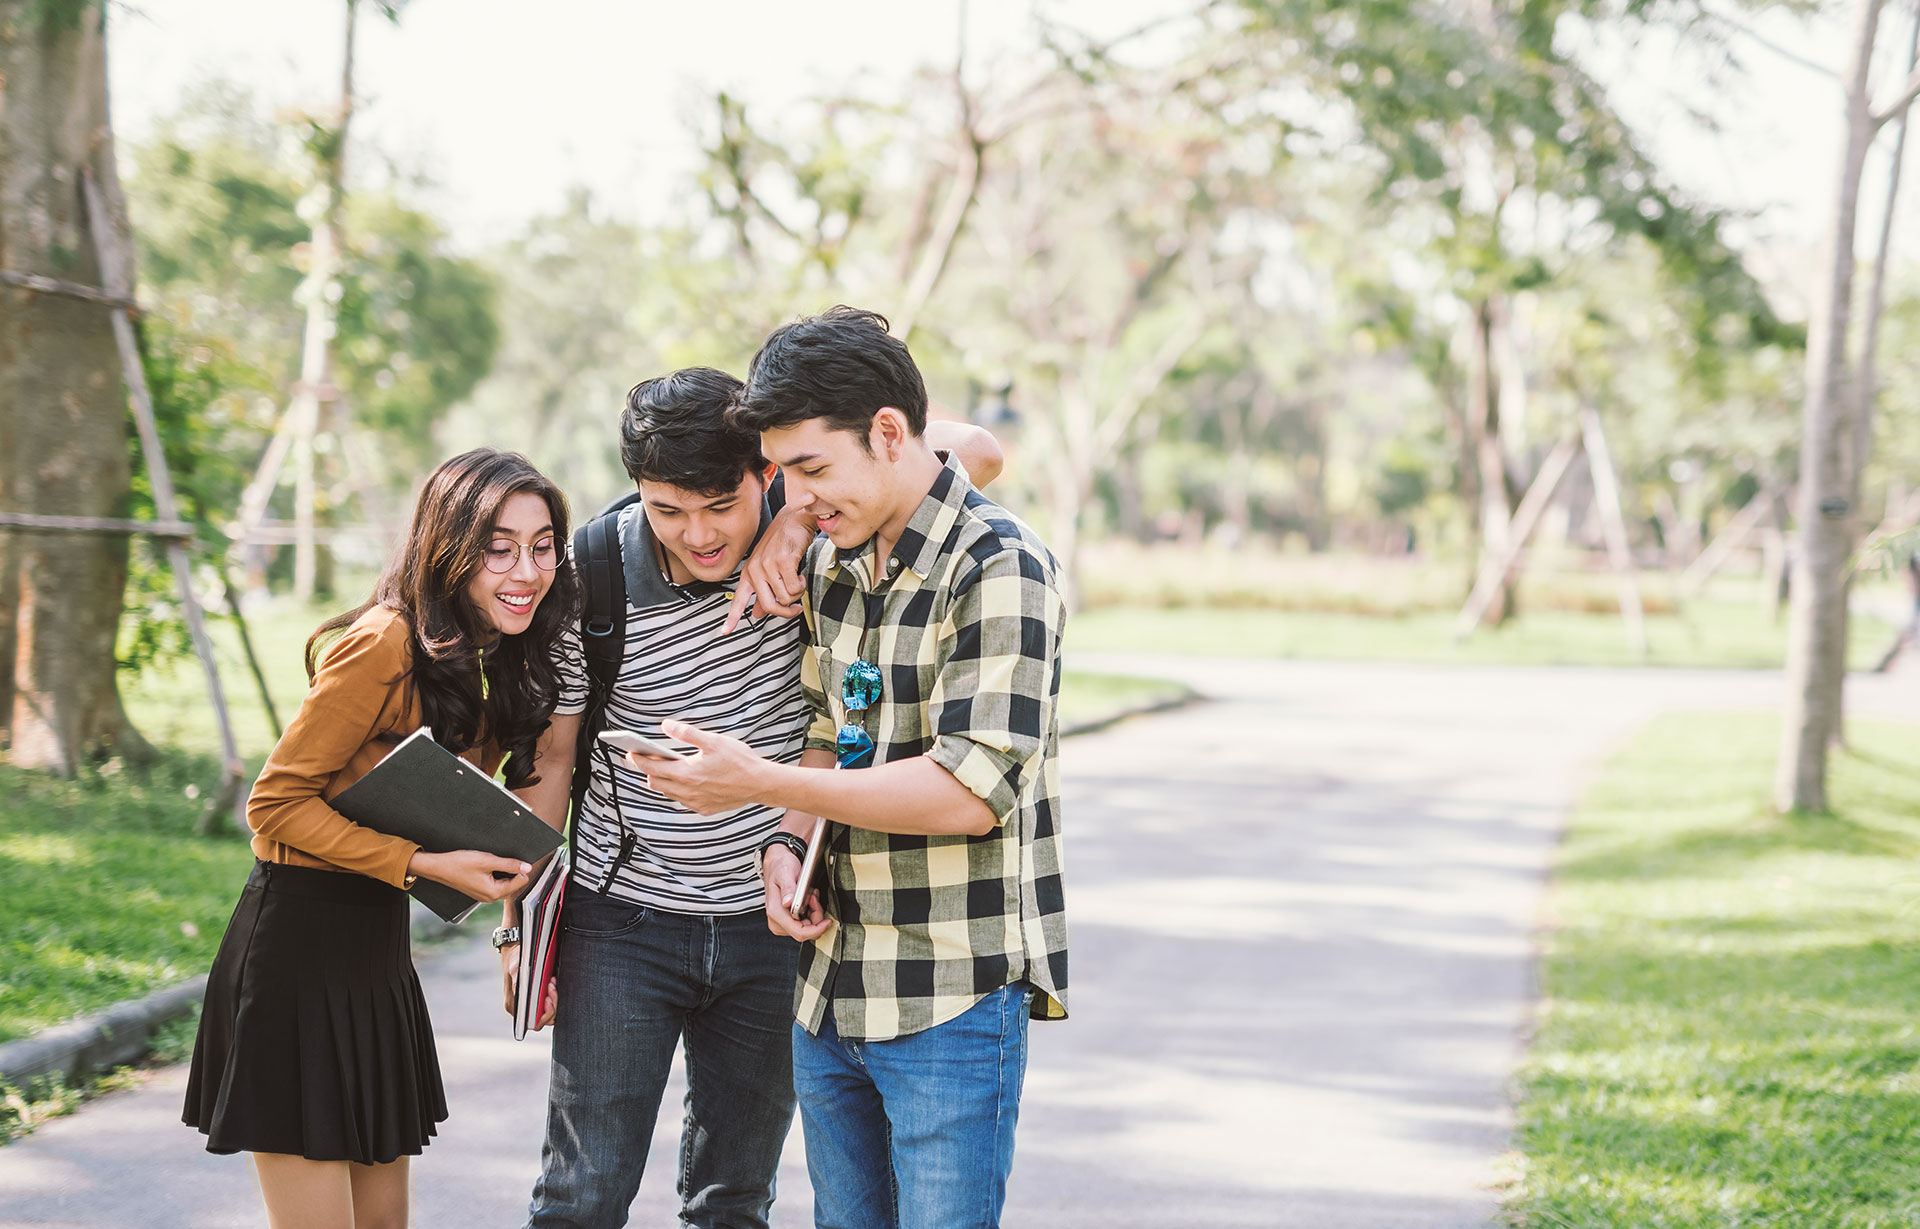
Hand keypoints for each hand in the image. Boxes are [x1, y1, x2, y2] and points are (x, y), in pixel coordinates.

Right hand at [409, 849, 531, 902]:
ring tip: (491, 862)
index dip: (521, 868)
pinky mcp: (480, 890)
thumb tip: (527, 867)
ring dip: (503, 871)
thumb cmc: (459, 864)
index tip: (515, 859)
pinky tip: (487, 866)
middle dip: (512, 870)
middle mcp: (491, 897)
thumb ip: (509, 864)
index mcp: (494, 893)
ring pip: (504, 882)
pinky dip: (495, 874)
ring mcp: (485, 895)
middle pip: (514, 883)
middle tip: (501, 859)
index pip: (521, 881)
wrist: (439, 867)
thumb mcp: (487, 860)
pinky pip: (495, 883)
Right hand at [499, 945, 559, 1028]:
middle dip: (552, 1005)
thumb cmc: (515, 960)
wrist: (516, 949)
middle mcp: (522, 1009)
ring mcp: (531, 1003)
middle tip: (551, 987)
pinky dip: (554, 994)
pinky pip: (550, 1003)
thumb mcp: (515, 969)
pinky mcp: (538, 997)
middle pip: (544, 1019)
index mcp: (514, 1007)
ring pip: (549, 1012)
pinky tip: (552, 982)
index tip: (548, 998)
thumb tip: (524, 995)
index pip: (534, 1022)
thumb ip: (518, 983)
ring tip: (551, 982)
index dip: (545, 1014)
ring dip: (555, 999)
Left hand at [638, 720, 773, 815]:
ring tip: (662, 768)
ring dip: (662, 781)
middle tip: (644, 758)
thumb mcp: (713, 741)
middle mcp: (688, 791)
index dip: (638, 760)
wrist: (759, 783)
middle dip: (647, 770)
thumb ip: (687, 733)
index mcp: (687, 773)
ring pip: (668, 793)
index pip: (652, 768)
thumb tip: (667, 726)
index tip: (629, 753)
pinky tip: (684, 781)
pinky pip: (683, 800)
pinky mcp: (704, 808)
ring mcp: (695, 802)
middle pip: (656, 782)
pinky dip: (677, 790)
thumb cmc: (739, 761)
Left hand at [724, 497, 814, 633]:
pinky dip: (801, 585)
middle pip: (769, 607)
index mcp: (749, 573)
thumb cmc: (782, 543)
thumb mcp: (768, 567)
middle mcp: (756, 570)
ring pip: (785, 598)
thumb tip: (757, 613)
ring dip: (797, 594)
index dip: (732, 618)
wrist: (794, 520)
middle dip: (786, 612)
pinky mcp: (783, 562)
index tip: (724, 632)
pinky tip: (800, 575)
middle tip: (795, 609)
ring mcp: (768, 566)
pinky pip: (794, 588)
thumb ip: (762, 591)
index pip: (738, 600)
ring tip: (797, 580)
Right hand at [762, 846, 832, 941]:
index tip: (828, 921)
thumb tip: (788, 903)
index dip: (817, 930)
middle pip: (806, 931)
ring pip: (807, 928)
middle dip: (816, 916)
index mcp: (776, 913)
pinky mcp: (786, 921)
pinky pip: (805, 924)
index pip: (800, 933)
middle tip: (813, 896)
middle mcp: (777, 922)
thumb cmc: (780, 867)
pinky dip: (810, 913)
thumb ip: (788, 889)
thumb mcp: (786, 873)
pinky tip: (808, 900)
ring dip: (813, 913)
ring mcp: (781, 923)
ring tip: (810, 895)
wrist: (776, 864)